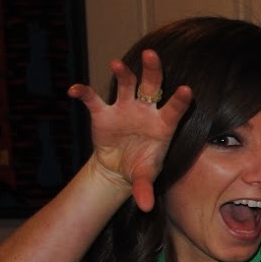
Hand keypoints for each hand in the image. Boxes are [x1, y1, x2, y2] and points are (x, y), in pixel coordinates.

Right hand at [68, 49, 193, 211]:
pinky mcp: (103, 112)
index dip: (180, 100)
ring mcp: (125, 108)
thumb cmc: (140, 168)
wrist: (118, 168)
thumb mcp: (144, 178)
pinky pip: (93, 99)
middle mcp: (146, 111)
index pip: (175, 110)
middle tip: (152, 54)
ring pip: (126, 84)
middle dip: (153, 69)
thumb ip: (144, 189)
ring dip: (123, 73)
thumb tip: (145, 207)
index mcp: (163, 125)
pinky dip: (84, 93)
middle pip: (152, 85)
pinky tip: (74, 90)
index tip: (186, 90)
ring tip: (117, 64)